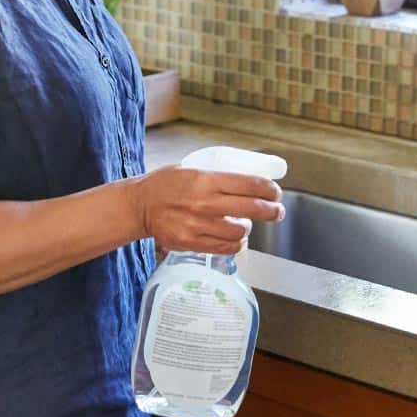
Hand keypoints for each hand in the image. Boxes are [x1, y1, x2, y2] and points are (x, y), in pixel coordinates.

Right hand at [131, 166, 284, 255]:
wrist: (140, 206)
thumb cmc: (165, 185)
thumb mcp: (192, 169)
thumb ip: (217, 177)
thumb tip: (247, 182)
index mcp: (206, 179)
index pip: (249, 184)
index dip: (268, 189)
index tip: (276, 192)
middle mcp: (204, 203)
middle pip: (251, 208)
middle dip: (271, 210)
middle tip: (277, 211)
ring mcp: (198, 225)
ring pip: (241, 231)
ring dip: (248, 228)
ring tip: (246, 224)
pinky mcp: (192, 243)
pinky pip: (225, 247)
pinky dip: (235, 243)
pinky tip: (235, 237)